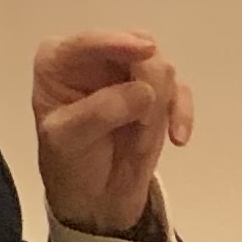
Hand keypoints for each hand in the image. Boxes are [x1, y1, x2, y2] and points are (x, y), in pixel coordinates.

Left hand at [33, 28, 192, 238]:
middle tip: (143, 123)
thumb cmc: (69, 163)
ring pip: (162, 68)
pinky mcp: (156, 92)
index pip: (90, 42)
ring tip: (139, 143)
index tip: (146, 51)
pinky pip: (180, 90)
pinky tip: (178, 139)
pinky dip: (181, 113)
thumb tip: (144, 91)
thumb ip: (101, 111)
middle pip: (137, 47)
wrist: (95, 199)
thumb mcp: (67, 140)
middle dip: (146, 85)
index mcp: (60, 60)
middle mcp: (96, 57)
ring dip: (158, 109)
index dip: (117, 43)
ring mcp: (129, 72)